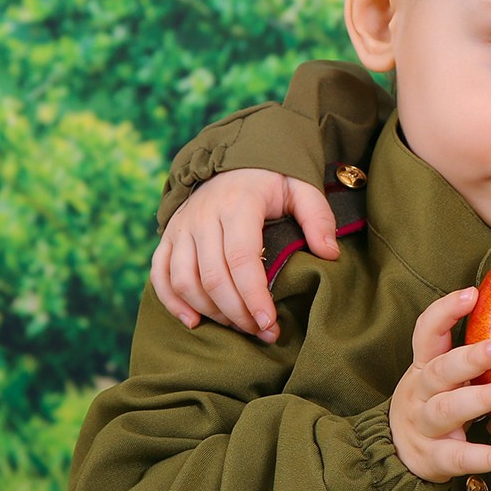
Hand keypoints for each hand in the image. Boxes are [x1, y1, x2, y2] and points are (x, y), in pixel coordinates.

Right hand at [150, 169, 333, 341]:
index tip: (270, 322)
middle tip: (263, 332)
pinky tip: (194, 322)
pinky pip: (160, 275)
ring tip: (240, 327)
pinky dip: (172, 302)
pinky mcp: (169, 236)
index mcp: (238, 203)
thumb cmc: (272, 179)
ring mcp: (182, 227)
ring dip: (211, 312)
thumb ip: (318, 217)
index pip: (241, 257)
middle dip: (238, 313)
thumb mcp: (301, 188)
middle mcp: (203, 216)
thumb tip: (329, 254)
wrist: (233, 158)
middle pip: (212, 276)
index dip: (254, 295)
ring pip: (185, 281)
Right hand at [391, 289, 490, 483]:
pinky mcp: (435, 459)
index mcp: (423, 368)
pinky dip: (489, 457)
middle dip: (469, 358)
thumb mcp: (438, 375)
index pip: (425, 333)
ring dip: (481, 399)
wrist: (396, 456)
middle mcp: (419, 394)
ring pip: (448, 410)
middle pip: (439, 371)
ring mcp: (424, 427)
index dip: (445, 312)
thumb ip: (465, 353)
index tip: (472, 293)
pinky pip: (462, 457)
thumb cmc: (432, 404)